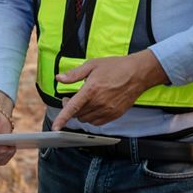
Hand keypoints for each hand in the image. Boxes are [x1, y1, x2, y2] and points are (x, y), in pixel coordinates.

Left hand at [51, 50, 166, 129]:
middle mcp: (99, 103)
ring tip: (84, 101)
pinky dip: (91, 117)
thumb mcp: (92, 65)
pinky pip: (97, 122)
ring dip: (81, 113)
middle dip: (71, 108)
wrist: (138, 73)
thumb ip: (74, 74)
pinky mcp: (115, 115)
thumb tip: (59, 79)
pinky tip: (93, 107)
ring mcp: (108, 110)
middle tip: (71, 98)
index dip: (62, 118)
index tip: (55, 127)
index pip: (72, 108)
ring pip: (86, 120)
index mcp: (91, 90)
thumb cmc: (116, 67)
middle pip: (78, 114)